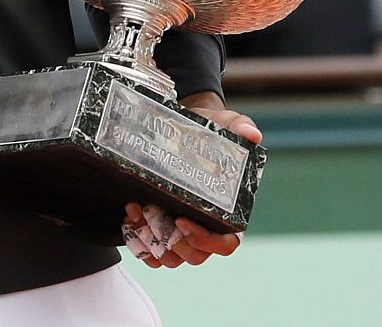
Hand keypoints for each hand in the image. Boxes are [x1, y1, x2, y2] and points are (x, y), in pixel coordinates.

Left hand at [123, 93, 259, 267]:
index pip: (225, 243)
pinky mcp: (158, 226)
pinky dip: (138, 239)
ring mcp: (180, 230)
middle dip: (173, 243)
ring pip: (170, 256)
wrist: (181, 128)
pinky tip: (129, 214)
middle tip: (153, 215)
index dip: (206, 240)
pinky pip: (150, 249)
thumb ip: (239, 127)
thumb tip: (252, 133)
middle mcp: (204, 226)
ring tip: (136, 211)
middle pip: (195, 255)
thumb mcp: (224, 125)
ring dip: (152, 241)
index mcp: (226, 213)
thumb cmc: (210, 132)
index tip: (182, 221)